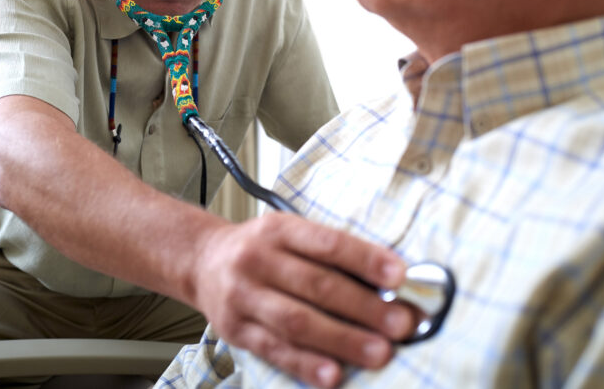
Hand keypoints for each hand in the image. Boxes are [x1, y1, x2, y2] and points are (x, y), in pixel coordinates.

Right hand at [191, 213, 415, 387]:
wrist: (202, 260)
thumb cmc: (260, 248)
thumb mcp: (290, 234)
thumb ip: (331, 255)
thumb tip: (387, 282)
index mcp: (280, 230)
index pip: (327, 243)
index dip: (365, 259)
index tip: (399, 276)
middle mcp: (258, 259)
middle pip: (317, 285)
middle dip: (364, 307)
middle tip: (401, 323)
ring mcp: (244, 296)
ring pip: (297, 321)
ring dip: (342, 339)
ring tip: (378, 352)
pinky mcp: (236, 330)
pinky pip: (274, 349)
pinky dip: (305, 364)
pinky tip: (332, 375)